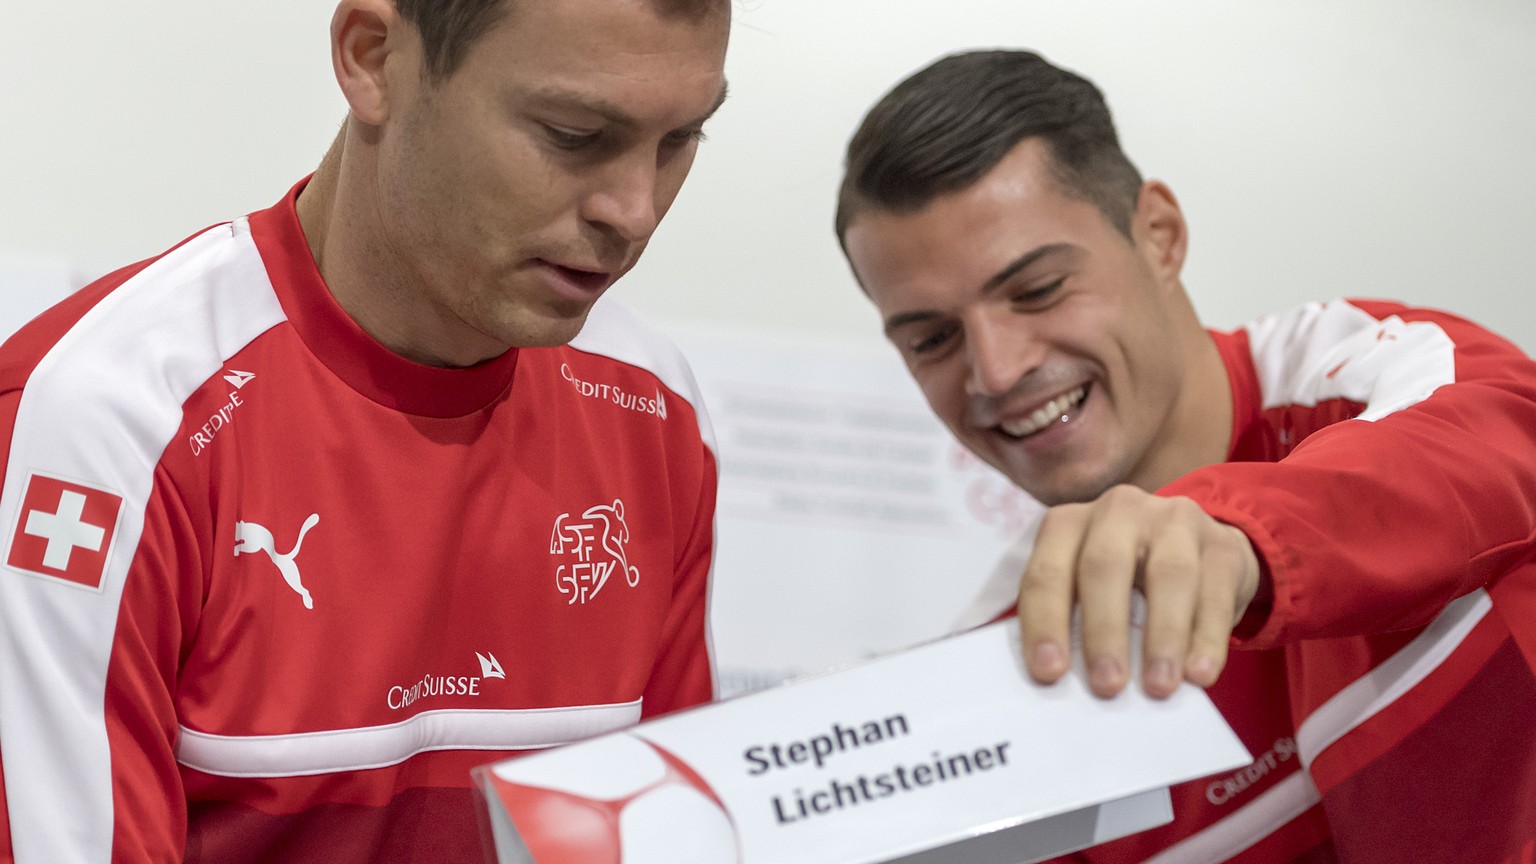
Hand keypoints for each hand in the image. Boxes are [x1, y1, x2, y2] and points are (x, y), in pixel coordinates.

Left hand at [1017, 485, 1259, 698]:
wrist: (1197, 552)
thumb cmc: (1125, 582)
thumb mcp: (1086, 589)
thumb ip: (1070, 622)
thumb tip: (1063, 682)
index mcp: (1068, 525)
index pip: (1047, 573)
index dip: (1045, 623)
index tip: (1049, 673)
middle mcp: (1117, 511)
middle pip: (1104, 566)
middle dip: (1103, 630)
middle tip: (1107, 685)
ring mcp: (1173, 521)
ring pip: (1169, 574)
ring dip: (1163, 636)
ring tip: (1158, 686)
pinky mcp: (1222, 544)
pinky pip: (1216, 592)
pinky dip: (1207, 638)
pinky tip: (1200, 674)